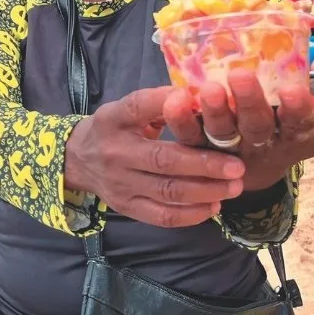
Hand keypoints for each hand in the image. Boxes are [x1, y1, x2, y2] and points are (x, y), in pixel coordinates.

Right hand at [65, 87, 245, 228]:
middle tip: (238, 166)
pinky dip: (191, 214)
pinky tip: (213, 205)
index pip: (138, 106)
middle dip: (204, 164)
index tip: (197, 99)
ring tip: (235, 186)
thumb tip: (200, 98)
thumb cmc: (114, 129)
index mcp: (113, 119)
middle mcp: (114, 151)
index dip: (167, 104)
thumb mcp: (125, 109)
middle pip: (162, 159)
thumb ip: (157, 105)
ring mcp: (119, 182)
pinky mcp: (125, 206)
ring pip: (168, 191)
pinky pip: (162, 216)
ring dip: (206, 190)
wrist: (76, 160)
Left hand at [174, 70, 313, 190]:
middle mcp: (259, 147)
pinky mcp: (196, 148)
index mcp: (292, 139)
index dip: (297, 110)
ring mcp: (226, 151)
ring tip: (208, 88)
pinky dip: (181, 120)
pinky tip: (176, 99)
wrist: (246, 173)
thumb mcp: (311, 124)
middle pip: (256, 128)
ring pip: (220, 134)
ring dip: (214, 111)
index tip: (292, 89)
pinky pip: (188, 136)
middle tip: (241, 75)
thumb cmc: (283, 131)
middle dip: (250, 103)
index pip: (298, 125)